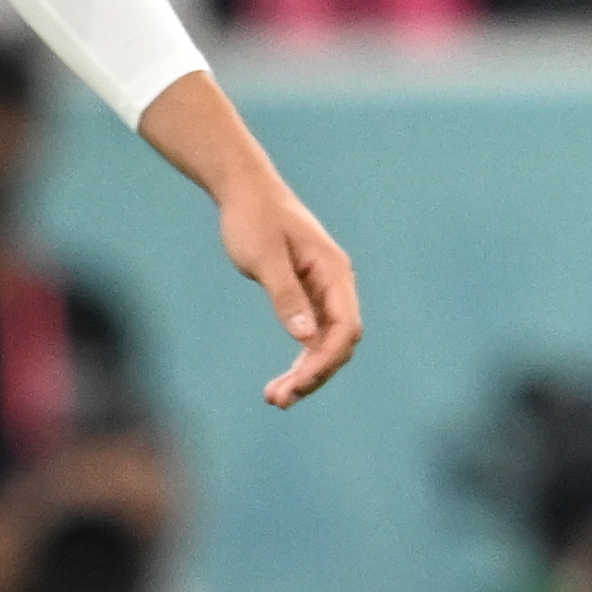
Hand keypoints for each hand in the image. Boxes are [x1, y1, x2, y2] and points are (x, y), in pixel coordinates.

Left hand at [220, 177, 364, 407]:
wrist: (245, 191)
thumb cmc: (253, 219)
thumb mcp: (264, 257)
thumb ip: (286, 296)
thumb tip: (305, 338)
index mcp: (334, 272)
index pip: (345, 328)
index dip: (325, 360)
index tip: (297, 384)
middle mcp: (336, 284)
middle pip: (339, 342)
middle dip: (314, 374)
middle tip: (278, 400)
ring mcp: (324, 291)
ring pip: (326, 343)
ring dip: (306, 373)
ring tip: (275, 398)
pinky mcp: (308, 294)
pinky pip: (313, 335)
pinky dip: (300, 359)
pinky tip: (282, 379)